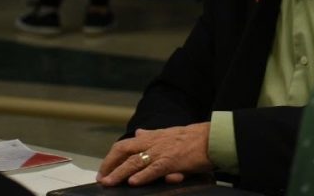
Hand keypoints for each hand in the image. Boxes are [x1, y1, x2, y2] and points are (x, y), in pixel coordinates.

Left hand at [97, 123, 213, 186]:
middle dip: (110, 165)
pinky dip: (142, 176)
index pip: (125, 145)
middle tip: (102, 178)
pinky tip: (133, 182)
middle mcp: (153, 143)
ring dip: (119, 173)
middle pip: (124, 151)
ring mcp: (162, 152)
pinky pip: (154, 169)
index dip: (112, 157)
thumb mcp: (169, 133)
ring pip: (135, 162)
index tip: (104, 169)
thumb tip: (138, 131)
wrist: (212, 138)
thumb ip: (152, 134)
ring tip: (109, 182)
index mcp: (152, 136)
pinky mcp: (172, 161)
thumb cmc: (193, 138)